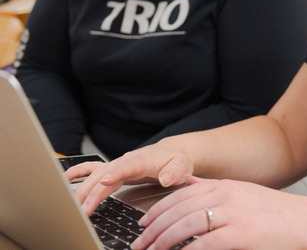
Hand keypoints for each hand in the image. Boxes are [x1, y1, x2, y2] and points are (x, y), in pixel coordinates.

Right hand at [67, 144, 194, 214]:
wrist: (170, 155)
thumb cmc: (175, 161)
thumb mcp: (182, 166)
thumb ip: (176, 171)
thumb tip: (166, 178)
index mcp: (141, 159)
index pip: (127, 166)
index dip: (115, 173)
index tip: (105, 181)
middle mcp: (125, 161)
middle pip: (105, 175)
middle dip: (94, 191)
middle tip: (83, 209)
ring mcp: (117, 165)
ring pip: (95, 176)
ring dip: (83, 190)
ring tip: (73, 207)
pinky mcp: (112, 169)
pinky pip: (91, 169)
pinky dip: (77, 172)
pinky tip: (65, 179)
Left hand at [131, 175, 306, 249]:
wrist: (306, 221)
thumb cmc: (276, 213)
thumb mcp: (242, 194)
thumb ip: (215, 192)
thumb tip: (190, 187)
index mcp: (225, 186)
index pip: (182, 194)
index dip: (158, 208)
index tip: (142, 223)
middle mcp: (226, 195)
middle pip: (179, 208)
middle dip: (153, 227)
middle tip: (138, 244)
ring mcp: (233, 213)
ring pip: (187, 224)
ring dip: (163, 241)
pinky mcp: (241, 233)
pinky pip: (205, 242)